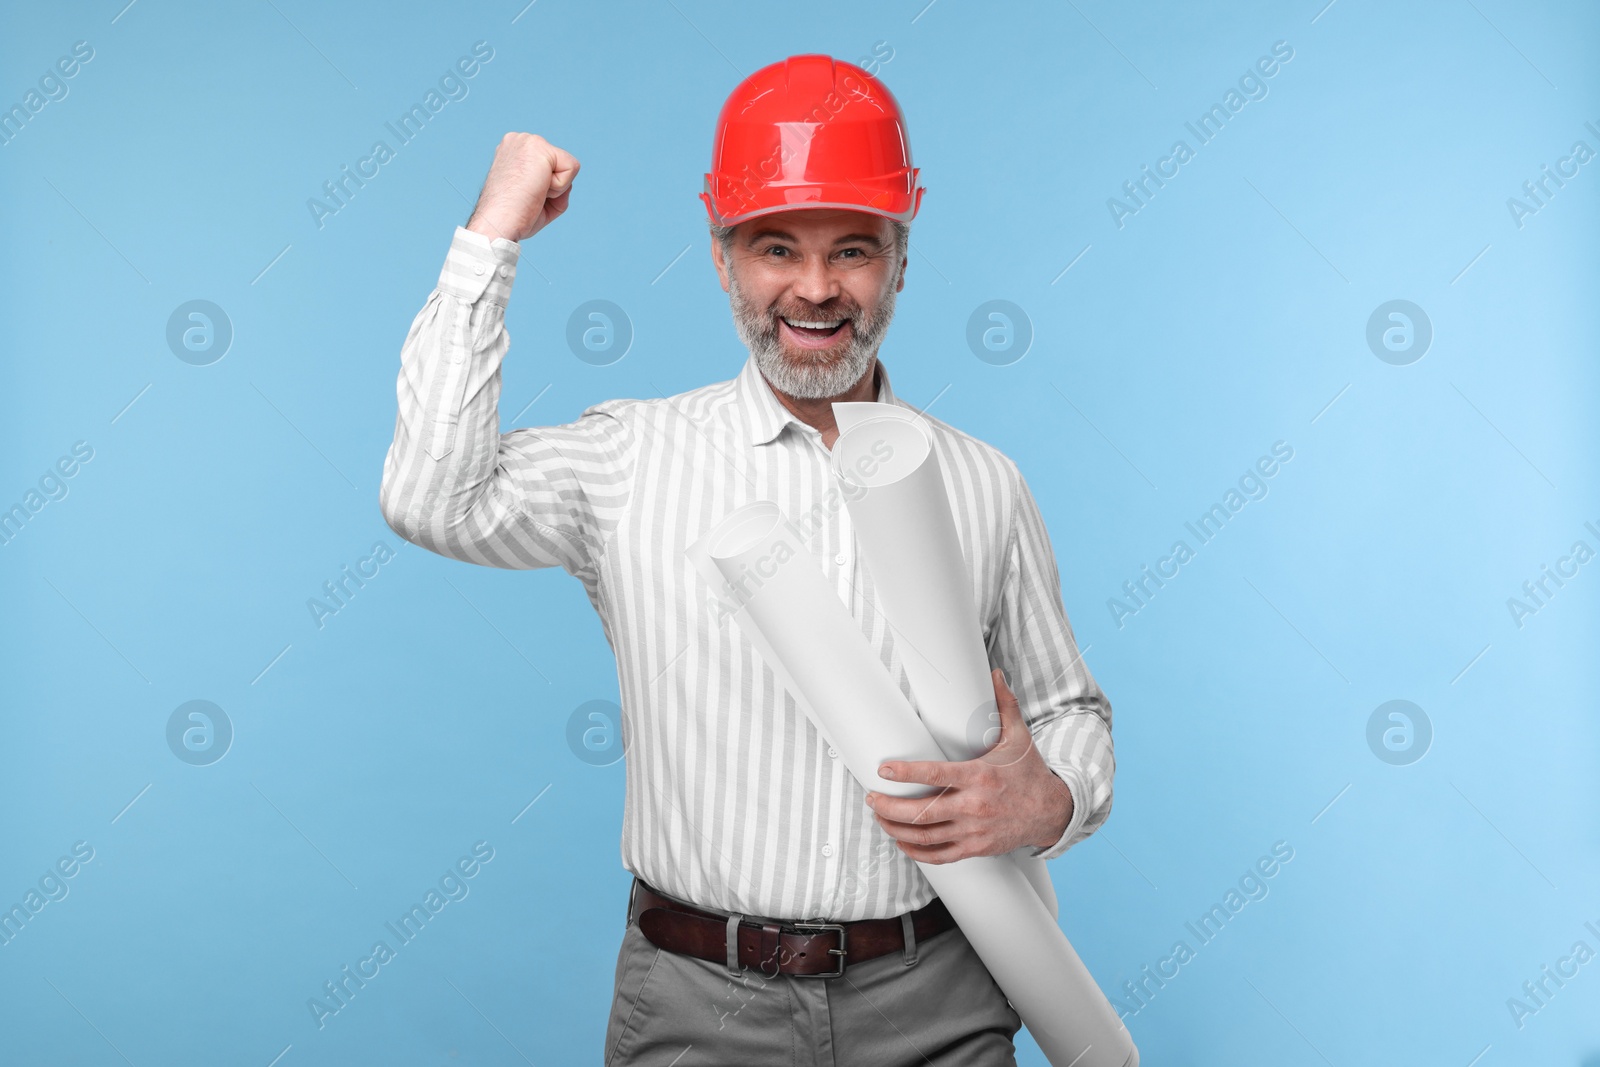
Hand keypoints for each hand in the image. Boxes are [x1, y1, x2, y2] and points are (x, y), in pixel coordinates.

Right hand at [465, 133, 579, 242]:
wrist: (498, 222)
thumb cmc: (514, 218)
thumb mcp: (534, 198)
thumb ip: (552, 187)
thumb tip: (569, 183)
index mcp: (513, 151)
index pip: (549, 167)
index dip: (544, 189)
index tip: (523, 197)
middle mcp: (519, 140)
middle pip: (559, 166)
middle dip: (551, 188)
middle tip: (528, 197)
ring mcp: (528, 141)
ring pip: (567, 166)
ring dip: (556, 189)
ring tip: (532, 193)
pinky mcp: (539, 147)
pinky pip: (572, 168)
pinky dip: (561, 187)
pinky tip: (538, 189)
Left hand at [864, 668, 1073, 862]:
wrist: (1052, 812)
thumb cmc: (1030, 773)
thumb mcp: (1018, 738)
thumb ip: (1004, 705)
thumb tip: (995, 674)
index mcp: (979, 776)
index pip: (935, 775)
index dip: (905, 773)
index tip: (883, 769)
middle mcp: (974, 806)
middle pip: (922, 812)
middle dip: (890, 807)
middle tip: (872, 797)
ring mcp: (974, 830)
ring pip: (926, 836)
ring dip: (896, 828)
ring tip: (880, 817)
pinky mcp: (976, 848)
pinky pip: (940, 855)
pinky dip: (917, 851)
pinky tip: (902, 841)